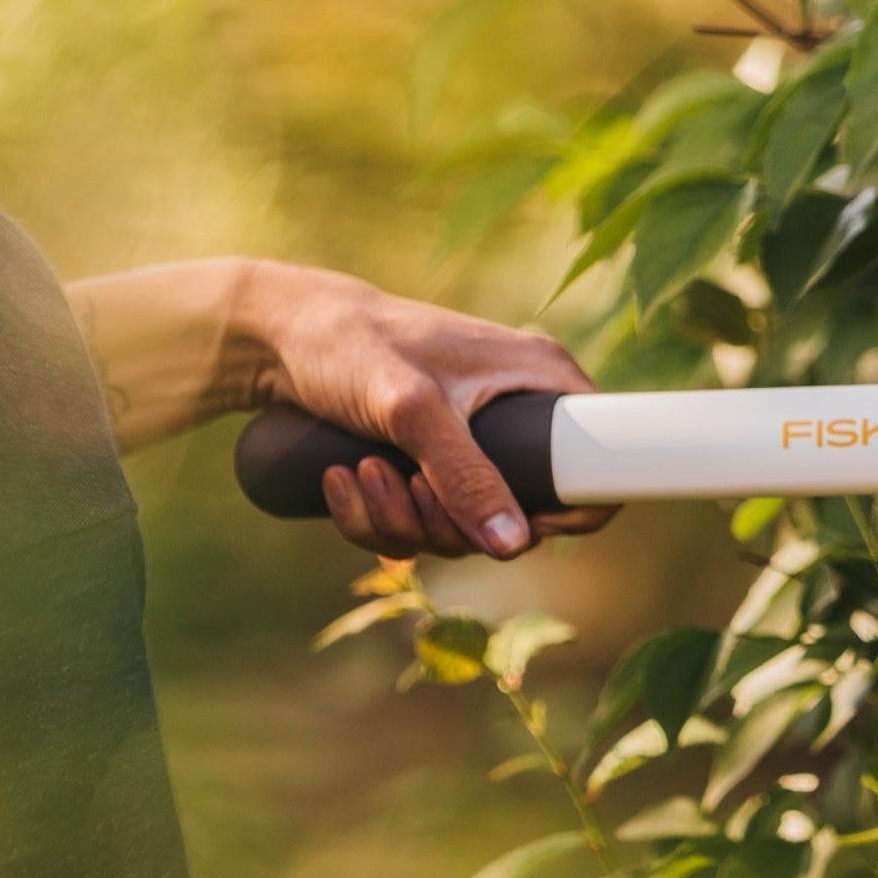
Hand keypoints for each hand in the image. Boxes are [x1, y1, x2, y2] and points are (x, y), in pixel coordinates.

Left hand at [247, 263, 615, 560]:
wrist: (274, 333)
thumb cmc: (350, 344)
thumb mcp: (411, 409)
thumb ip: (464, 474)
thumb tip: (514, 544)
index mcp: (541, 379)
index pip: (603, 463)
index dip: (570, 514)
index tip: (511, 528)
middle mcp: (516, 411)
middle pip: (519, 516)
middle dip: (450, 523)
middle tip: (405, 488)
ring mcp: (472, 439)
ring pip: (461, 525)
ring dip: (403, 520)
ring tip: (360, 473)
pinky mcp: (427, 460)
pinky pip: (419, 520)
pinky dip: (377, 517)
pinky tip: (342, 482)